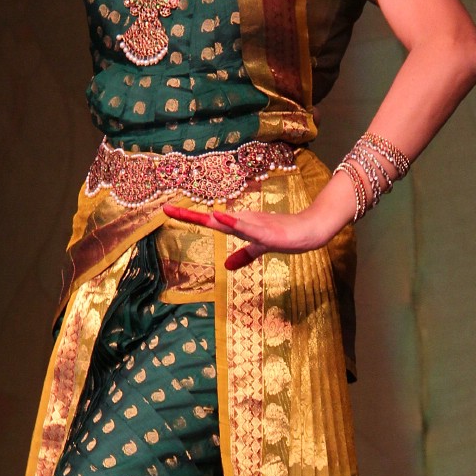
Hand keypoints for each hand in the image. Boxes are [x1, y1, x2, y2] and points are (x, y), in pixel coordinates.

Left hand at [161, 195, 344, 269]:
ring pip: (229, 222)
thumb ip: (244, 255)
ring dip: (211, 218)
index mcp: (239, 225)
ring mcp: (255, 225)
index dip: (188, 216)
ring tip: (191, 214)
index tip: (167, 210)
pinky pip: (249, 228)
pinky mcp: (268, 232)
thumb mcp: (259, 248)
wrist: (309, 230)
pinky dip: (235, 222)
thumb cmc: (285, 234)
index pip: (209, 221)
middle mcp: (243, 222)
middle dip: (190, 215)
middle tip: (167, 208)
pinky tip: (223, 217)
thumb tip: (227, 267)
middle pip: (212, 219)